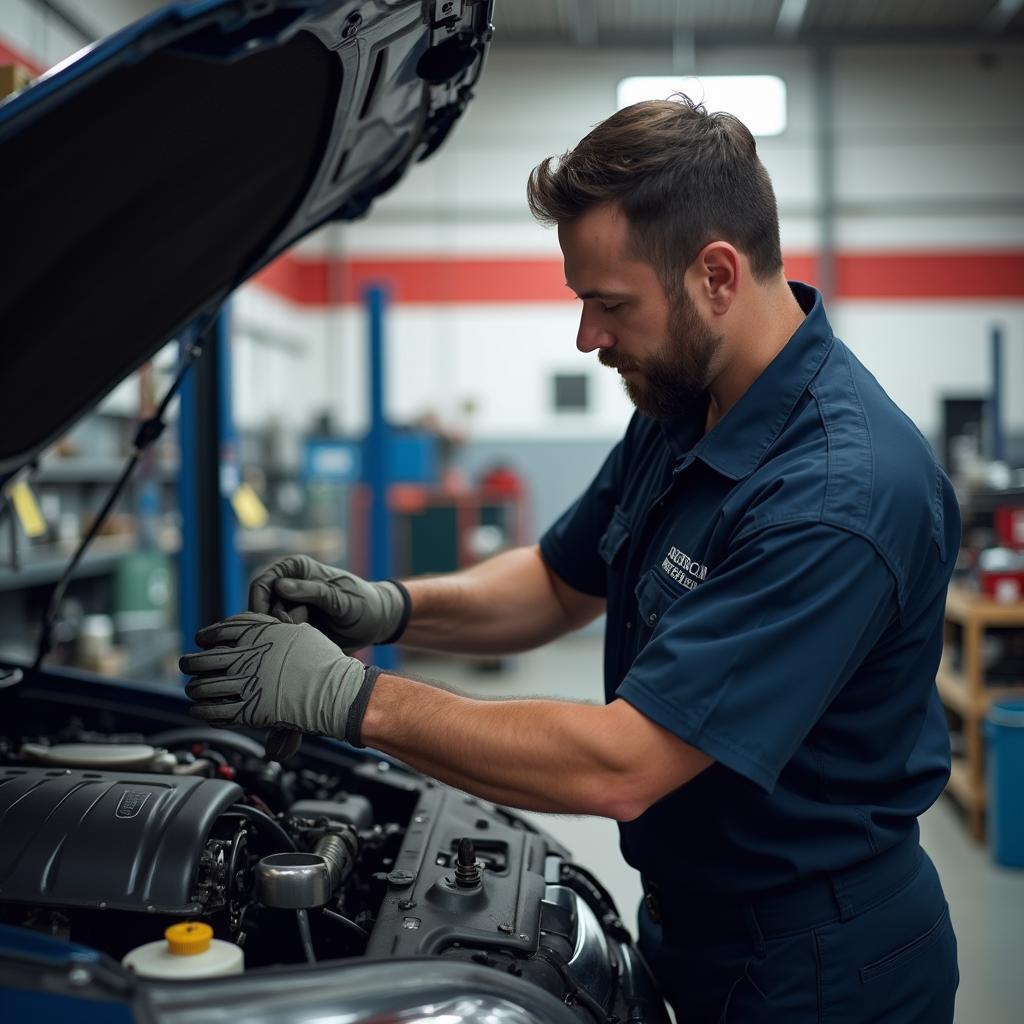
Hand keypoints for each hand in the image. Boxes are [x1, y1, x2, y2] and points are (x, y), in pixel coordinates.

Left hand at [179, 613, 378, 744]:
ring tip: (193, 690)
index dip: (206, 636)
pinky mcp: (248, 710)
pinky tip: (202, 710)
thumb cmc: (324, 661)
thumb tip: (266, 624)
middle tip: (187, 665)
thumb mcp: (300, 632)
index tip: (202, 641)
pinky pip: (213, 711)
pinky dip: (203, 711)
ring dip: (194, 688)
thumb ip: (277, 629)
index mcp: (259, 633)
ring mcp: (246, 683)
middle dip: (189, 663)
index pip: (220, 630)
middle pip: (202, 658)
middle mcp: (248, 656)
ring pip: (203, 686)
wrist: (337, 690)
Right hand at [249, 555, 408, 652]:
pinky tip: (306, 643)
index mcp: (297, 568)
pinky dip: (288, 641)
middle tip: (299, 631)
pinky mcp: (294, 623)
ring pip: (270, 625)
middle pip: (262, 609)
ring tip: (309, 635)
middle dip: (276, 624)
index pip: (262, 584)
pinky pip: (280, 635)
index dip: (260, 605)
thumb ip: (313, 592)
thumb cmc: (364, 605)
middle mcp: (289, 585)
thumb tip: (279, 585)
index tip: (274, 624)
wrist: (377, 623)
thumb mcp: (342, 600)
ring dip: (284, 634)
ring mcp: (290, 606)